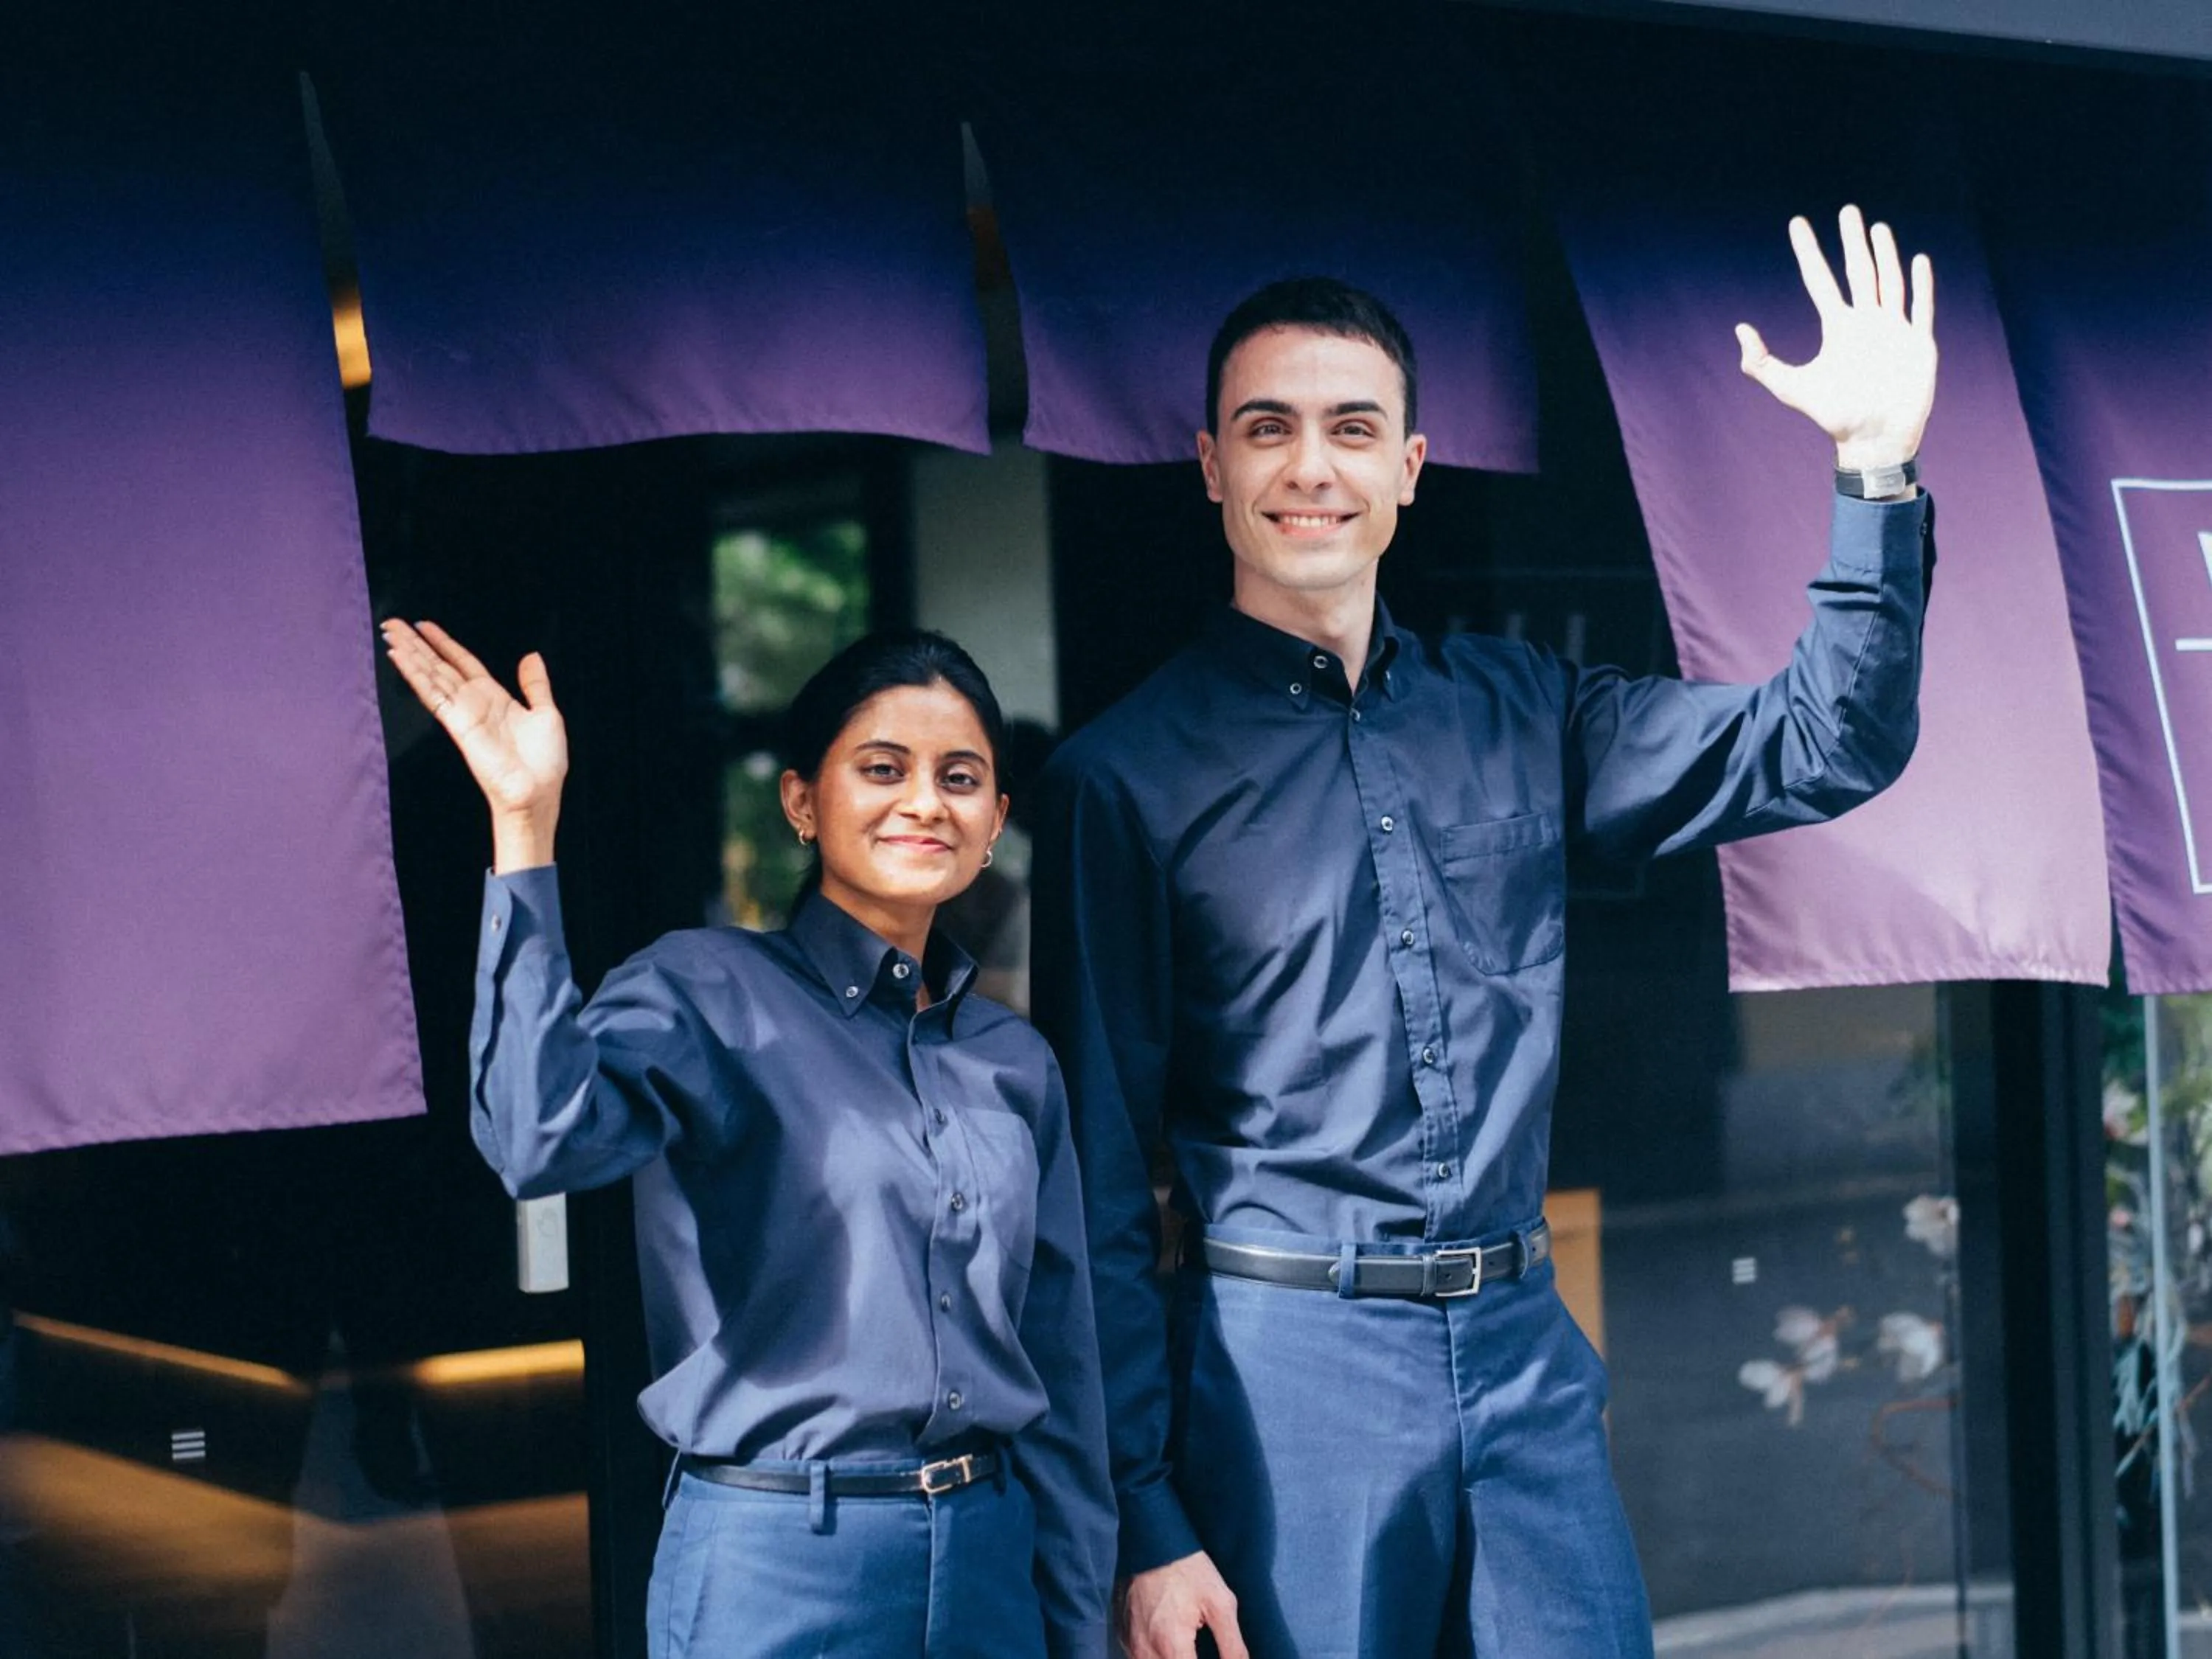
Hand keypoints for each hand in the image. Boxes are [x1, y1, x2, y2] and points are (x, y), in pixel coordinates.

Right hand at [381, 619, 566, 870]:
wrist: (537, 794)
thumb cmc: (544, 764)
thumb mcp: (546, 713)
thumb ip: (535, 685)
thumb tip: (531, 657)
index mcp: (494, 698)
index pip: (463, 663)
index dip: (444, 644)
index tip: (424, 626)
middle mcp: (473, 703)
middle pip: (439, 665)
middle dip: (417, 644)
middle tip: (393, 623)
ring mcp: (462, 713)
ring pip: (431, 675)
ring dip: (410, 653)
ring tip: (390, 632)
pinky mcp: (456, 724)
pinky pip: (432, 693)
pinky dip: (415, 675)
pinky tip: (399, 658)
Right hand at [1118, 1551, 1247, 1658]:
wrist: (1153, 1540)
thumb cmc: (1188, 1569)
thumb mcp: (1221, 1604)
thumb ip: (1233, 1647)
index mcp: (1171, 1646)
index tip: (1213, 1655)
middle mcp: (1144, 1651)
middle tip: (1198, 1648)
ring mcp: (1130, 1645)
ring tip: (1186, 1643)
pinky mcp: (1122, 1635)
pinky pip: (1139, 1657)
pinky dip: (1156, 1655)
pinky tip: (1169, 1639)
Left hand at [1735, 204, 1936, 473]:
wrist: (1873, 440)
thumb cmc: (1834, 417)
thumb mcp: (1791, 388)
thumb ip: (1761, 363)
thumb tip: (1740, 328)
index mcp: (1837, 328)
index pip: (1819, 280)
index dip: (1809, 252)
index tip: (1797, 224)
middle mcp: (1865, 322)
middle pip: (1859, 271)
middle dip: (1853, 241)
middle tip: (1848, 210)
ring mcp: (1893, 330)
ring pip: (1890, 281)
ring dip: (1886, 255)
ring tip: (1878, 228)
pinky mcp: (1919, 343)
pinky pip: (1921, 308)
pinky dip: (1921, 286)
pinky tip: (1918, 261)